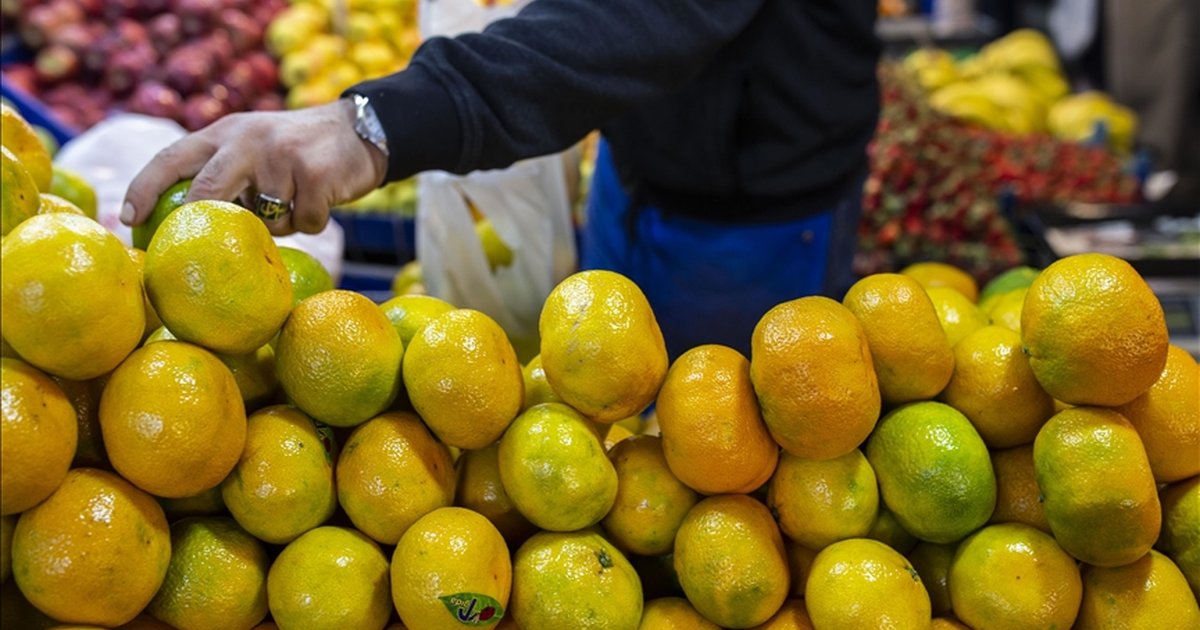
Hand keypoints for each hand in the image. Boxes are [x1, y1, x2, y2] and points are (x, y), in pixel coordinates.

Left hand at [122, 99, 387, 234]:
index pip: (172, 158)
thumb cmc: (299, 150)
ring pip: (265, 217)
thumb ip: (225, 172)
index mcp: (225, 132)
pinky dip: (312, 223)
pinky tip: (321, 202)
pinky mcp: (316, 174)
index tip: (127, 219)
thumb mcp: (254, 146)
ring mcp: (283, 155)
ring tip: (292, 206)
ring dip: (279, 224)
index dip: (144, 188)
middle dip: (198, 220)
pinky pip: (304, 222)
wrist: (362, 130)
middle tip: (193, 246)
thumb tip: (190, 227)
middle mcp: (248, 139)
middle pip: (207, 189)